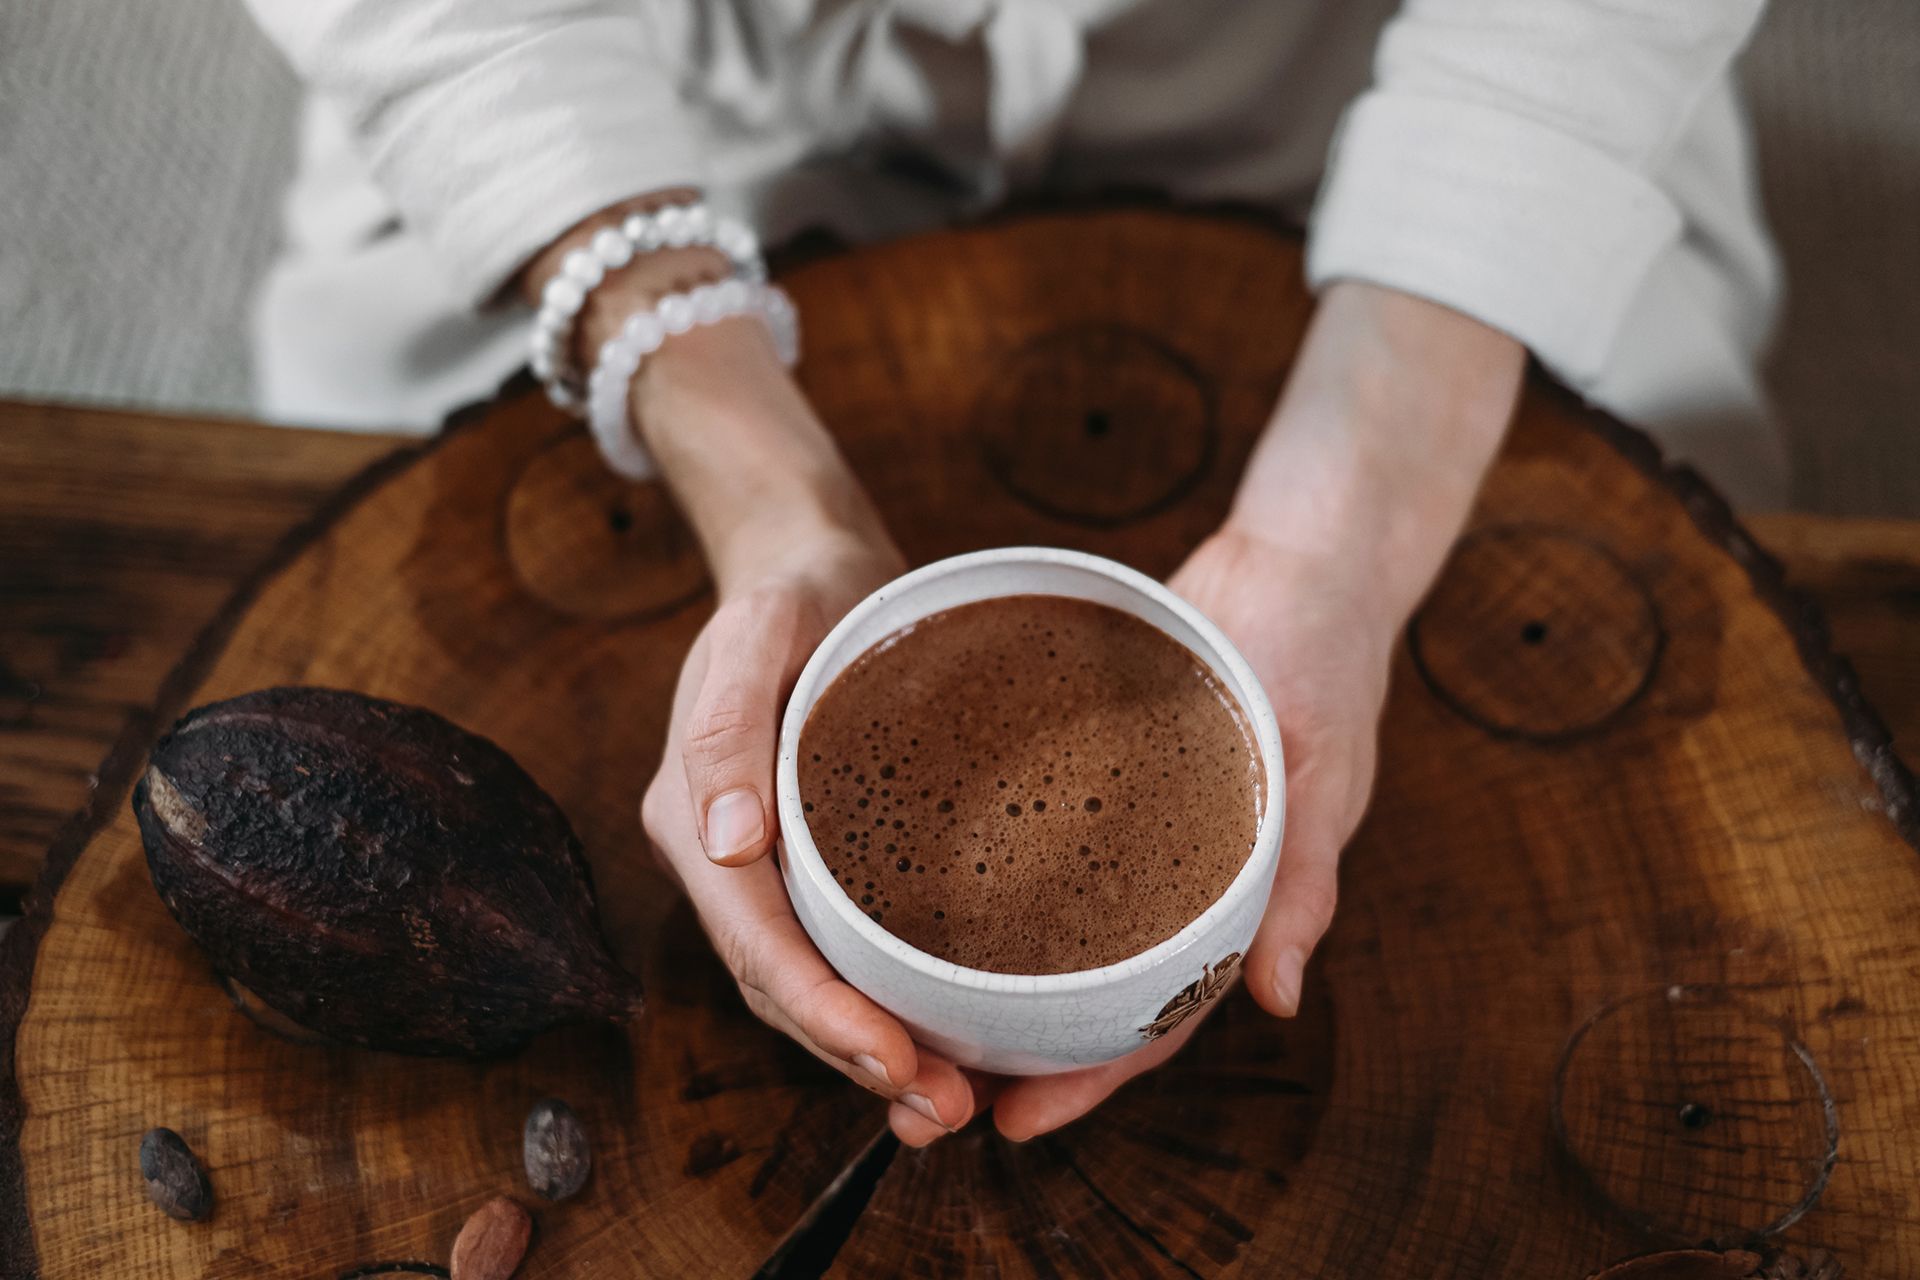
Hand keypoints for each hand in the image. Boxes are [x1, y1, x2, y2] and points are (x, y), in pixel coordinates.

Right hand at [641, 522, 983, 1142]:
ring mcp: (759, 866)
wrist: (809, 562)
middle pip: (779, 986)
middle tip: (946, 1109)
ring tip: (954, 1100)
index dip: (822, 1017)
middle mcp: (718, 857)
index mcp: (693, 816)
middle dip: (856, 1057)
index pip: (756, 944)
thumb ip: (730, 729)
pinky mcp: (810, 862)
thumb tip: (727, 844)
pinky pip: (836, 950)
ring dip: (871, 1050)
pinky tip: (943, 1033)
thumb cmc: (796, 591)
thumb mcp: (763, 631)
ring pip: (806, 985)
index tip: (899, 1063)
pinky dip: (883, 1004)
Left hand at [989, 281, 1522, 1139]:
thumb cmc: (1325, 656)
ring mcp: (1132, 826)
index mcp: (1231, 897)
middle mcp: (1171, 874)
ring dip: (998, 977)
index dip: (1091, 1076)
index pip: (1155, 1016)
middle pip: (1088, 987)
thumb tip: (1278, 999)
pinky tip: (919, 891)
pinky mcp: (1095, 769)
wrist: (1298, 556)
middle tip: (934, 1084)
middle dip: (1023, 1047)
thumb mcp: (1320, 770)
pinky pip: (1041, 840)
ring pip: (1057, 926)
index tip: (1017, 1119)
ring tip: (914, 1013)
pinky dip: (993, 879)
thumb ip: (1301, 884)